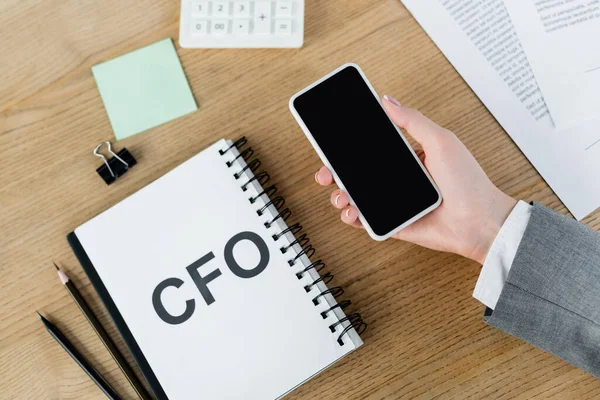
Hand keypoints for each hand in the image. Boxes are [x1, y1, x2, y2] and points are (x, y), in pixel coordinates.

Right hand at [315, 95, 516, 263]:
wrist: (479, 222)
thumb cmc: (469, 182)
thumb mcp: (441, 141)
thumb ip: (412, 121)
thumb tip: (388, 100)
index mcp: (406, 157)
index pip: (370, 150)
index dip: (348, 148)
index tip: (332, 144)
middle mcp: (397, 179)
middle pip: (356, 174)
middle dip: (335, 173)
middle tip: (325, 174)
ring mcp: (393, 202)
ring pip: (356, 198)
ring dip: (340, 196)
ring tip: (340, 196)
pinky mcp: (394, 224)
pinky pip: (366, 221)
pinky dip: (352, 218)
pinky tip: (351, 213)